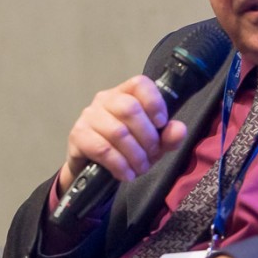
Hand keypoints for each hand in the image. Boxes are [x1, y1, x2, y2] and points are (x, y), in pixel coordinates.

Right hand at [58, 75, 187, 192]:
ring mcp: (89, 116)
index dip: (154, 102)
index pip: (140, 83)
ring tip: (141, 168)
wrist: (94, 170)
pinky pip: (102, 149)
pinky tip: (126, 174)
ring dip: (135, 155)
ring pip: (118, 132)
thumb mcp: (153, 144)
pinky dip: (119, 164)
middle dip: (147, 137)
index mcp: (125, 93)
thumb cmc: (126, 149)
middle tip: (152, 155)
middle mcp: (105, 99)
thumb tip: (179, 129)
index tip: (162, 124)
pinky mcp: (78, 136)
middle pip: (130, 109)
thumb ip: (169, 136)